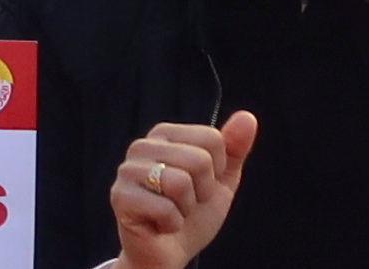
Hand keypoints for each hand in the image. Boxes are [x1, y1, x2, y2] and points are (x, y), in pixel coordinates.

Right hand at [109, 113, 255, 268]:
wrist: (171, 252)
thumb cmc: (193, 215)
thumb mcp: (221, 182)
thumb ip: (233, 149)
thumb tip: (248, 117)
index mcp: (165, 135)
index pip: (212, 139)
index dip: (217, 171)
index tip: (201, 186)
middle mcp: (142, 146)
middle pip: (199, 160)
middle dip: (203, 191)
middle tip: (186, 203)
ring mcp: (127, 170)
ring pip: (181, 182)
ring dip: (186, 209)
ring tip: (173, 212)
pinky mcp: (120, 196)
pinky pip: (165, 208)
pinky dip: (172, 224)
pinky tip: (160, 224)